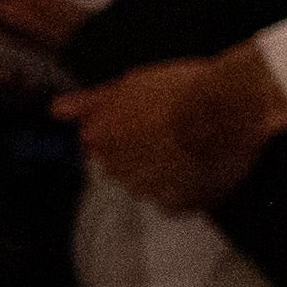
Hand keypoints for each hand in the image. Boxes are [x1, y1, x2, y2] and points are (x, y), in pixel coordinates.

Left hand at [55, 41, 286, 214]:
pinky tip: (200, 169)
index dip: (125, 133)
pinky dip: (185, 191)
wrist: (229, 107)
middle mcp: (116, 168)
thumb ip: (89, 102)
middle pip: (122, 167)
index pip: (99, 145)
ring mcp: (146, 189)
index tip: (147, 124)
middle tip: (172, 133)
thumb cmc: (182, 89)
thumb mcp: (128, 83)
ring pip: (148, 186)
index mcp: (99, 138)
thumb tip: (57, 110)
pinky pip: (174, 203)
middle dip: (142, 154)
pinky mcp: (177, 203)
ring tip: (192, 149)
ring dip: (164, 173)